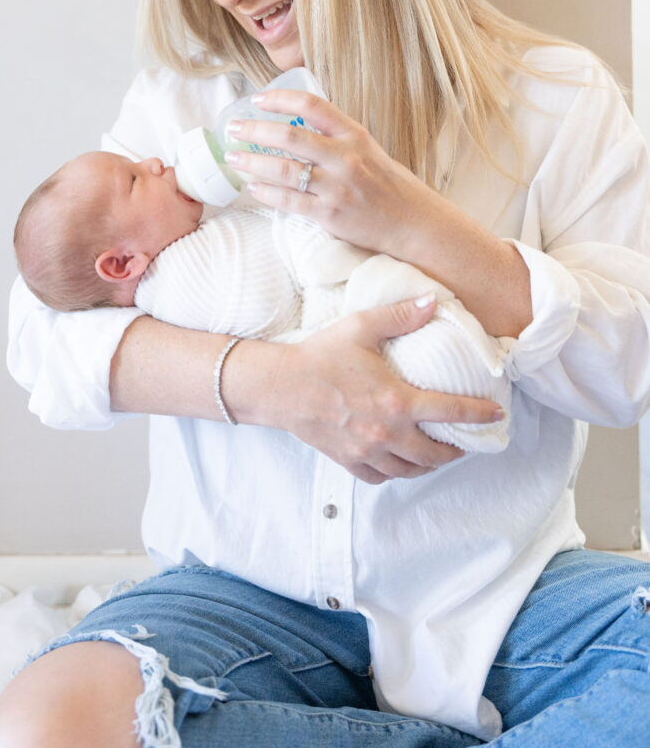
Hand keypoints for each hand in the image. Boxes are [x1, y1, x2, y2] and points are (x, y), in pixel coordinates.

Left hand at [225, 88, 426, 256]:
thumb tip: (297, 129)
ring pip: (284, 170)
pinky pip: (289, 201)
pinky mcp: (330, 214)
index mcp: (355, 135)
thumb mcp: (369, 151)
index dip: (280, 99)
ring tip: (233, 157)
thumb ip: (337, 139)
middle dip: (255, 130)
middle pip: (290, 136)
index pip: (312, 105)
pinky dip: (266, 193)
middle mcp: (345, 157)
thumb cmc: (390, 187)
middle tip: (233, 128)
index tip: (258, 98)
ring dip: (252, 162)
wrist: (414, 224)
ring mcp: (337, 187)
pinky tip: (253, 188)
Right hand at [264, 296, 503, 483]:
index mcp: (397, 401)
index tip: (497, 415)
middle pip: (436, 454)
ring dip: (429, 465)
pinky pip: (381, 477)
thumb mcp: (361, 327)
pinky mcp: (348, 461)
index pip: (451, 412)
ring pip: (411, 470)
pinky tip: (400, 462)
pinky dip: (396, 472)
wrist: (280, 386)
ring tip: (437, 454)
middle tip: (466, 442)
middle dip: (457, 450)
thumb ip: (401, 315)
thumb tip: (434, 301)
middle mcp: (387, 433)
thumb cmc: (321, 355)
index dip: (479, 415)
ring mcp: (367, 451)